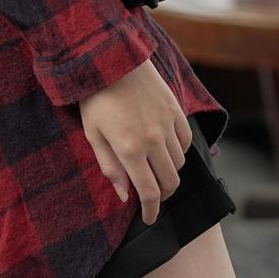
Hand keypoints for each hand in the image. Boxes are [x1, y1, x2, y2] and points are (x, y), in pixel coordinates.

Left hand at [76, 58, 192, 224]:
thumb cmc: (94, 97)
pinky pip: (186, 142)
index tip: (149, 219)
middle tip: (152, 198)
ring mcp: (168, 125)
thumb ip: (109, 166)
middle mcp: (154, 140)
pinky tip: (166, 152)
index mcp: (130, 149)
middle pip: (169, 182)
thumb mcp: (92, 134)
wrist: (109, 59)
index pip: (149, 192)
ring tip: (156, 173)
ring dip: (170, 174)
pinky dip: (179, 153)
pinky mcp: (176, 111)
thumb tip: (124, 195)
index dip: (151, 210)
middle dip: (162, 196)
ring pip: (180, 164)